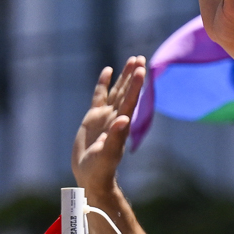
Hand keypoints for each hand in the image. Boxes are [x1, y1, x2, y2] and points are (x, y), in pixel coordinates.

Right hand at [75, 58, 146, 200]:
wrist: (91, 176)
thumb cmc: (101, 169)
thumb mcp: (108, 153)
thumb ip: (115, 137)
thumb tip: (124, 120)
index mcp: (120, 124)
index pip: (130, 100)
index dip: (136, 85)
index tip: (142, 69)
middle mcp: (115, 117)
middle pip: (126, 91)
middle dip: (133, 75)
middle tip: (140, 57)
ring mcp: (105, 116)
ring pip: (116, 91)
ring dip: (124, 76)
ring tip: (132, 60)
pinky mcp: (93, 118)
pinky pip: (99, 96)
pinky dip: (103, 83)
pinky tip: (107, 71)